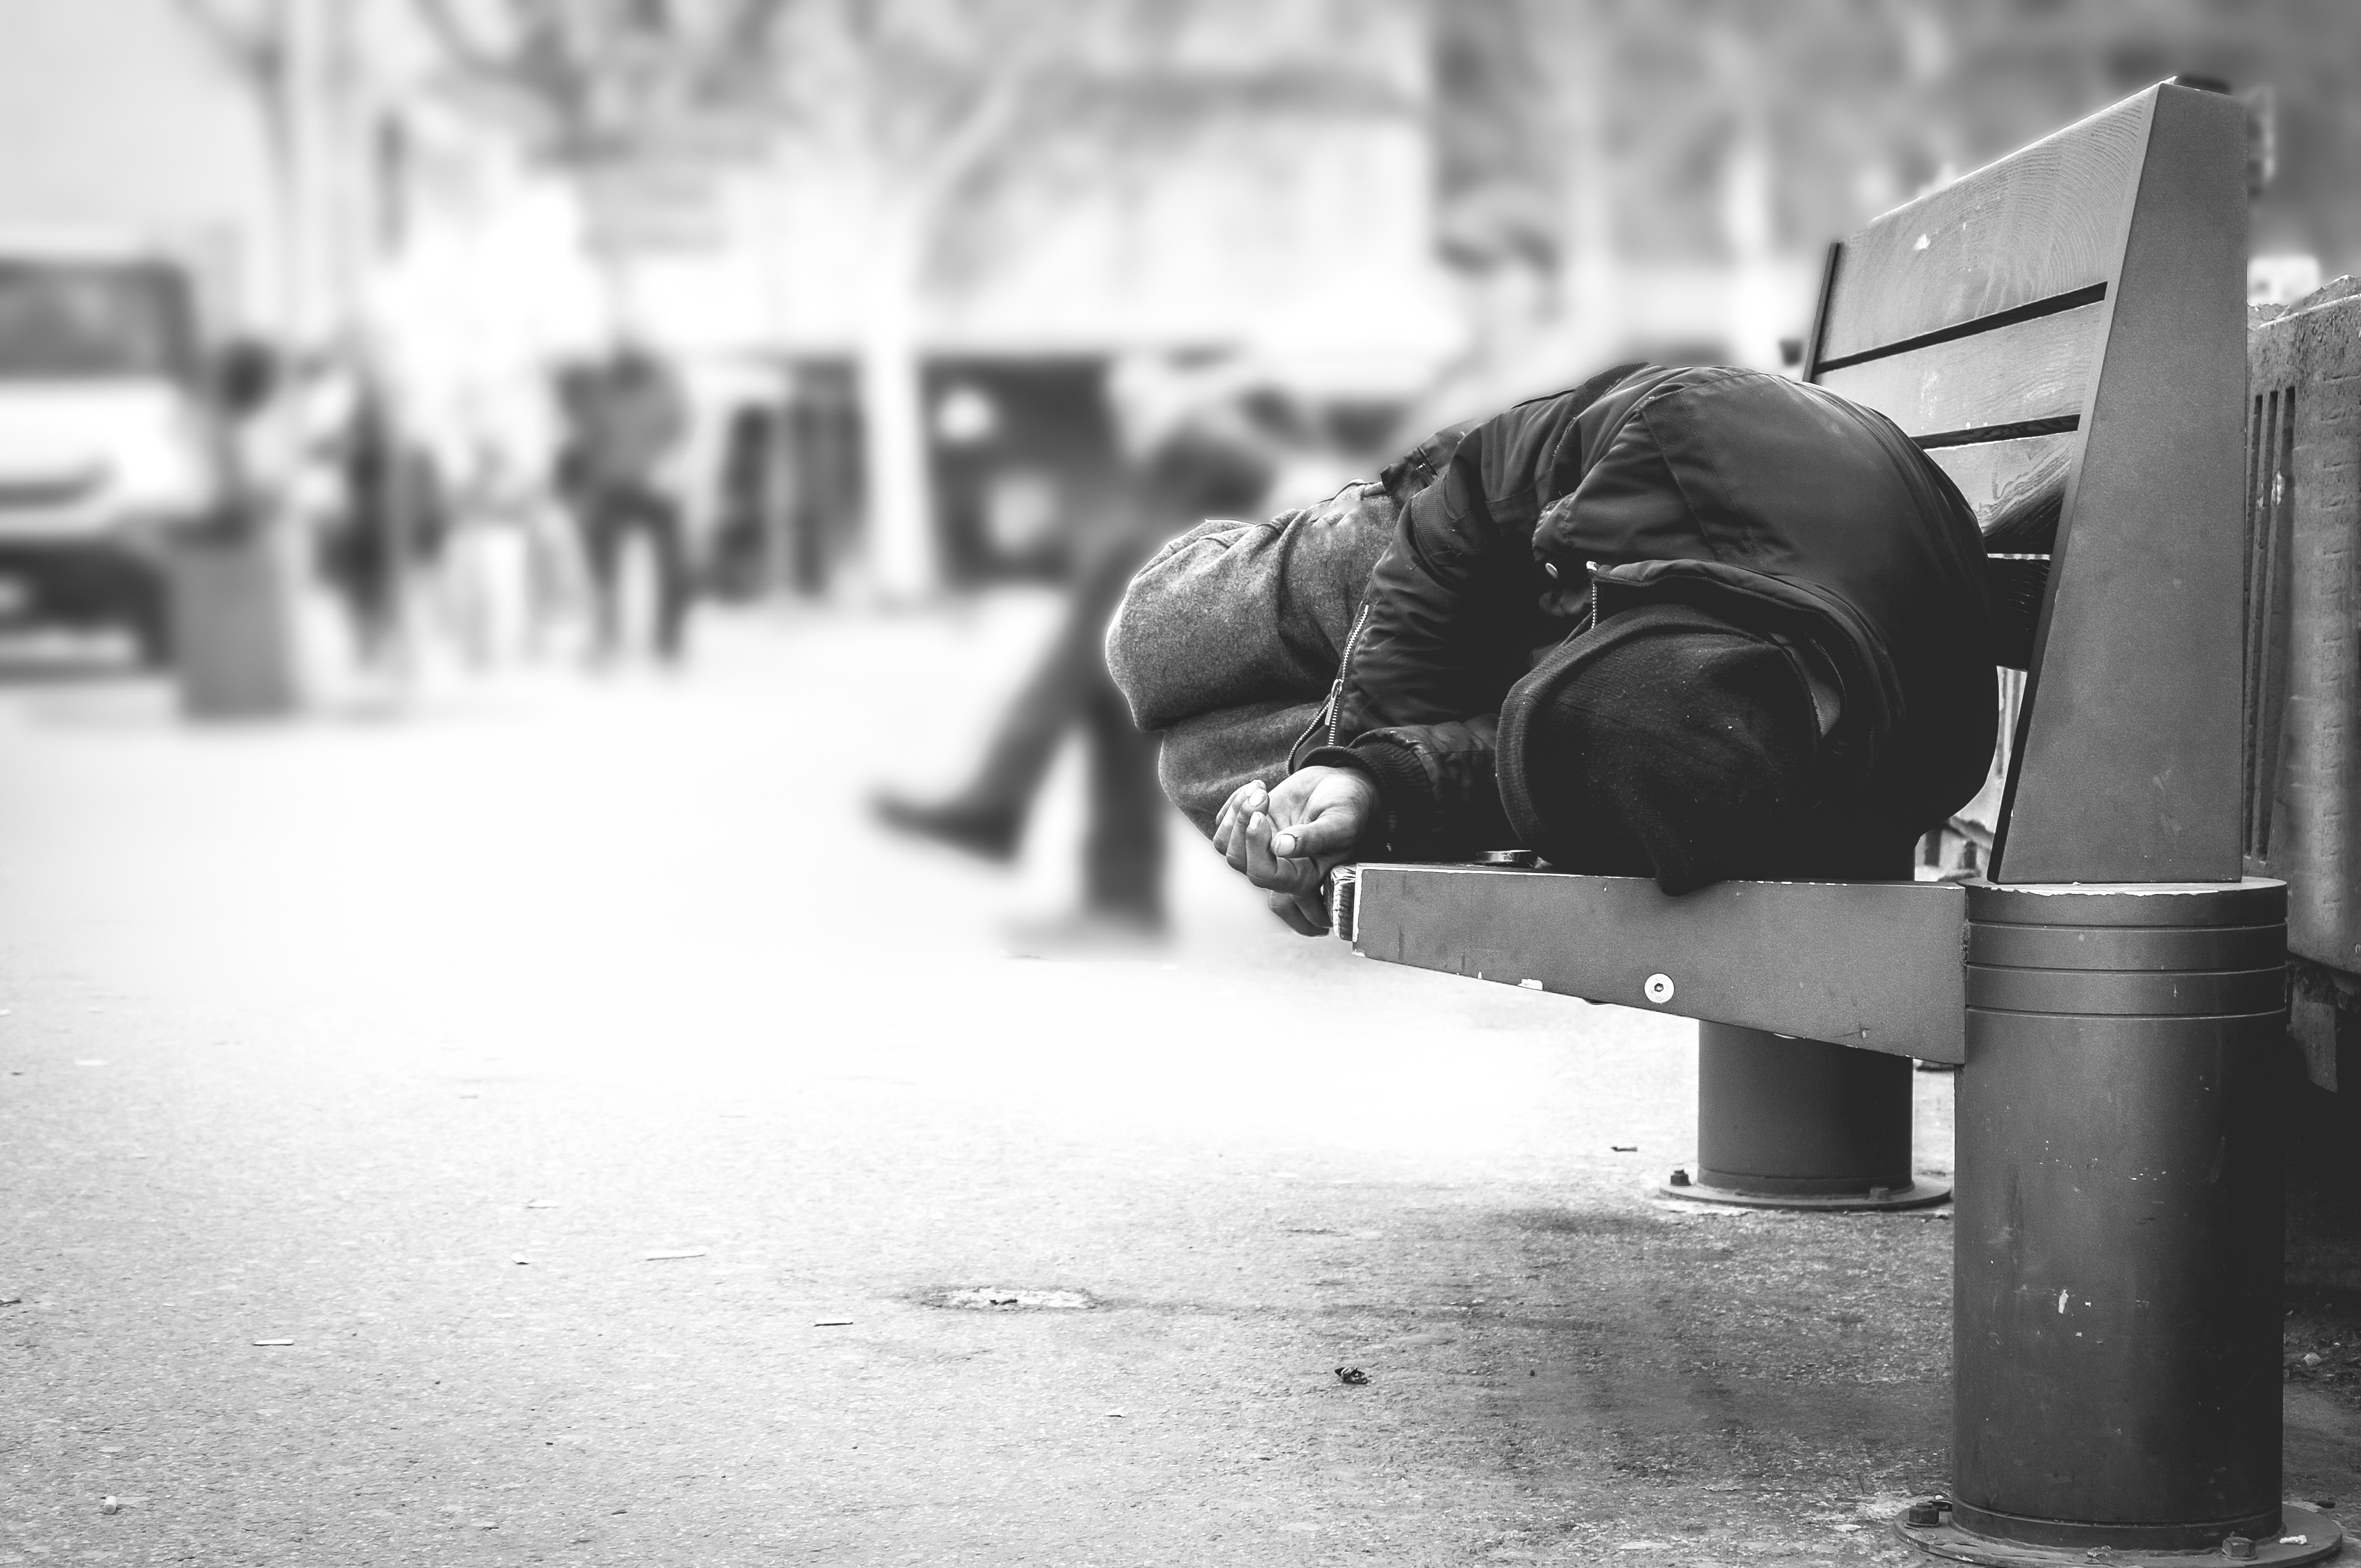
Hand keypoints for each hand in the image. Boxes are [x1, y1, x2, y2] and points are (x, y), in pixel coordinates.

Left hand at [1211, 766, 1379, 931]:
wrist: (1341, 785)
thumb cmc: (1349, 807)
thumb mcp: (1341, 822)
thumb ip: (1314, 837)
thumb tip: (1281, 847)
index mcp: (1303, 875)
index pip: (1266, 876)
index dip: (1257, 848)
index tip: (1262, 816)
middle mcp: (1278, 867)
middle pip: (1240, 862)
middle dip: (1244, 826)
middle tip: (1262, 796)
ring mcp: (1262, 849)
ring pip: (1226, 846)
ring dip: (1236, 813)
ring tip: (1259, 790)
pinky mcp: (1251, 829)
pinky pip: (1223, 825)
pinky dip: (1234, 802)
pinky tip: (1257, 787)